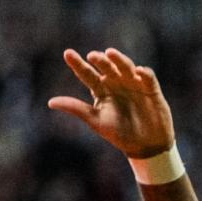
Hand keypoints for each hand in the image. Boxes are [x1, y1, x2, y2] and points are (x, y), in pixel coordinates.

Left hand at [48, 48, 175, 158]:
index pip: (87, 75)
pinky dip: (144, 74)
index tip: (67, 53)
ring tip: (110, 53)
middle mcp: (116, 83)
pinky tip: (138, 71)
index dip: (78, 64)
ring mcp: (134, 84)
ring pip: (125, 67)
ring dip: (119, 60)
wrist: (145, 146)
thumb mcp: (96, 121)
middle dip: (100, 61)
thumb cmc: (120, 134)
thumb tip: (50, 102)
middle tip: (92, 56)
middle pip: (106, 68)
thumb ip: (76, 109)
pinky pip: (148, 78)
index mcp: (101, 90)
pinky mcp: (151, 89)